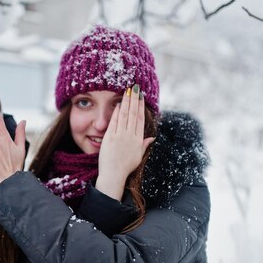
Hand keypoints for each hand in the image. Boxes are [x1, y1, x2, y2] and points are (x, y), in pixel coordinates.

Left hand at [95, 84, 154, 199]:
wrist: (114, 174)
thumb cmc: (126, 167)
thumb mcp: (138, 156)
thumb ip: (144, 145)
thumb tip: (152, 138)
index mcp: (138, 140)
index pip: (140, 119)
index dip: (141, 107)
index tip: (141, 97)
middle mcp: (130, 136)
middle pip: (133, 114)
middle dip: (134, 100)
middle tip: (135, 88)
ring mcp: (120, 136)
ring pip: (124, 115)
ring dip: (126, 102)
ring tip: (127, 91)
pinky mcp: (110, 137)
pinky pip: (114, 122)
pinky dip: (117, 112)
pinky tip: (118, 104)